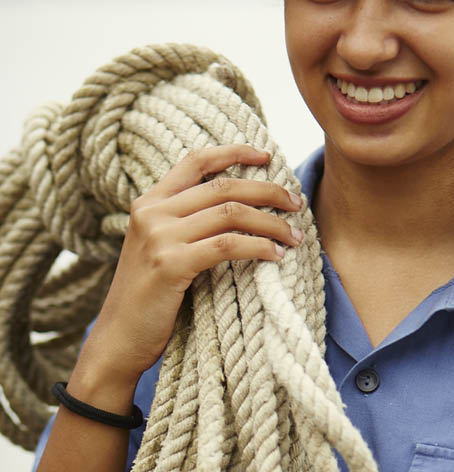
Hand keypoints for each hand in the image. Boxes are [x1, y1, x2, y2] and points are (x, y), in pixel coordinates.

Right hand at [81, 144, 302, 385]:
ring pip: (231, 213)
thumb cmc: (150, 295)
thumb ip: (188, 220)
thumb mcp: (161, 245)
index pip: (196, 161)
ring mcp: (159, 237)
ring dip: (272, 223)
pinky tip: (277, 256)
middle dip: (268, 192)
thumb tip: (245, 204)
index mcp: (150, 201)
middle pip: (224, 187)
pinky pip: (227, 245)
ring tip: (294, 236)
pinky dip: (259, 247)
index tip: (265, 156)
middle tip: (296, 204)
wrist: (117, 341)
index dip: (233, 152)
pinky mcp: (170, 264)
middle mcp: (152, 212)